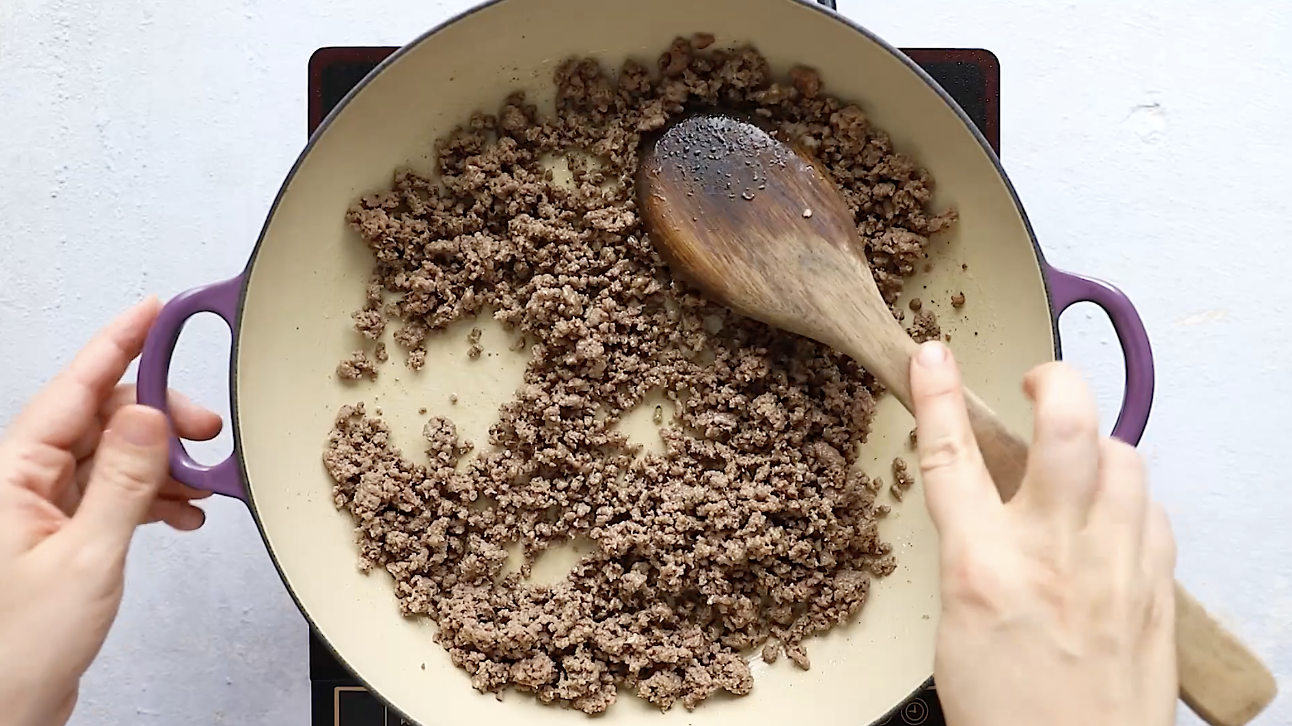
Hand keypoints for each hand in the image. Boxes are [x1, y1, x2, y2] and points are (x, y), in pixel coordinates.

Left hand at [0, 299, 220, 725]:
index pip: (74, 387)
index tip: (154, 311)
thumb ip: (122, 480)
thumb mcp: (86, 556)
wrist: (7, 708)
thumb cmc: (19, 648)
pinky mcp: (65, 531)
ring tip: (202, 483)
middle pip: (102, 417)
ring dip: (164, 463)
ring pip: (116, 454)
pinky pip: (117, 490)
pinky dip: (156, 496)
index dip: (117, 342)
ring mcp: (44, 505)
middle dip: (160, 416)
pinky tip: (182, 513)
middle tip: (208, 429)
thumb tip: (149, 415)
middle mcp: (24, 480)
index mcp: (12, 472)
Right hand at [909, 342, 1176, 725]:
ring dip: (1099, 443)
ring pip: (1125, 458)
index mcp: (984, 567)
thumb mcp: (956, 625)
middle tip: (1039, 381)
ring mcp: (1116, 568)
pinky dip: (1132, 497)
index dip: (938, 394)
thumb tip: (984, 507)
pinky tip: (1115, 513)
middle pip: (1065, 427)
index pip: (952, 456)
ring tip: (1079, 456)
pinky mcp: (1157, 590)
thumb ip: (972, 554)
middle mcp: (1055, 555)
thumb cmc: (1007, 715)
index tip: (932, 356)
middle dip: (1054, 380)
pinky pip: (1154, 511)